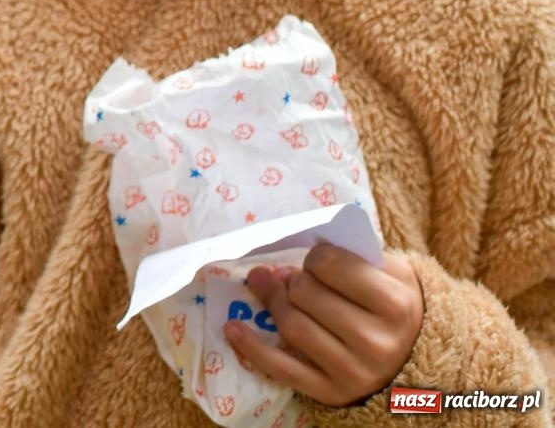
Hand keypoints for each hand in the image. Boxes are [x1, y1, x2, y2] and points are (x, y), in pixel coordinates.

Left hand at [224, 245, 423, 406]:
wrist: (417, 358)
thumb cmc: (393, 305)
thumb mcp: (389, 272)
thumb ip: (349, 255)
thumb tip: (287, 257)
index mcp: (395, 304)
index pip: (330, 264)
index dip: (315, 257)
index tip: (317, 261)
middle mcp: (377, 341)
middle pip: (306, 294)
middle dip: (291, 280)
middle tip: (291, 277)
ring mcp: (354, 372)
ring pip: (292, 326)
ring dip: (272, 303)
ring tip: (269, 291)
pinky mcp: (331, 393)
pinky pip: (281, 369)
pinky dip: (251, 347)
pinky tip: (232, 327)